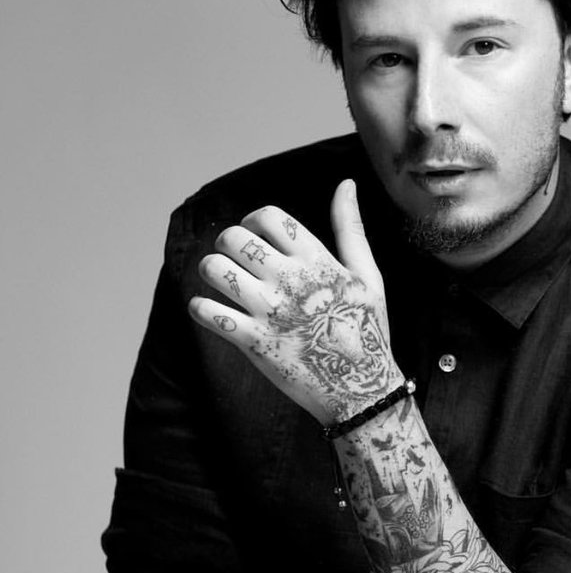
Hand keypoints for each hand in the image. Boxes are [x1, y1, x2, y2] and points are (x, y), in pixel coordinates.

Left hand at [190, 180, 403, 423]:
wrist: (361, 389)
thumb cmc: (367, 329)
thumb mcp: (368, 275)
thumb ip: (351, 228)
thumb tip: (346, 183)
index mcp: (316, 260)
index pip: (268, 217)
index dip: (254, 220)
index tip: (257, 236)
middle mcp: (290, 281)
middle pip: (234, 238)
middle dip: (228, 244)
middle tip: (236, 260)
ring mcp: (268, 311)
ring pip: (213, 269)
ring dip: (211, 271)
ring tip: (222, 282)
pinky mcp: (252, 342)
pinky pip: (207, 312)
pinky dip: (201, 308)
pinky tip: (212, 311)